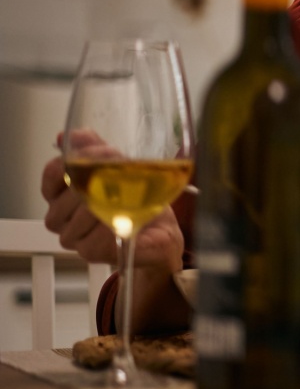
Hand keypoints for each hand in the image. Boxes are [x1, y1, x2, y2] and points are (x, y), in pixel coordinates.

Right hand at [42, 131, 183, 272]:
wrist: (158, 234)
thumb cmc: (136, 202)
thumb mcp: (117, 168)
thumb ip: (93, 149)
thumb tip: (68, 136)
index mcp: (60, 195)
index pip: (53, 173)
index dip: (76, 161)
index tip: (101, 154)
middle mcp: (59, 217)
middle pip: (71, 190)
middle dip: (101, 176)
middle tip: (124, 172)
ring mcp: (72, 236)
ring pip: (85, 212)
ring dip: (112, 201)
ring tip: (131, 198)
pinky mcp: (89, 252)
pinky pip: (97, 235)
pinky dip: (116, 224)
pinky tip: (127, 220)